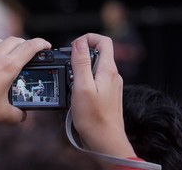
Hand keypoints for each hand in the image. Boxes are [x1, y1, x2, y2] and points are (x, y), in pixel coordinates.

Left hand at [0, 36, 50, 127]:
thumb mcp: (4, 114)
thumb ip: (17, 114)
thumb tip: (21, 115)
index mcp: (8, 67)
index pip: (30, 47)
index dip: (41, 44)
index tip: (45, 45)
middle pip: (14, 41)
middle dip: (23, 44)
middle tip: (26, 51)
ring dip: (2, 43)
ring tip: (4, 51)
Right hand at [70, 33, 135, 157]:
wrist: (106, 143)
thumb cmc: (95, 119)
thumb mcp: (82, 87)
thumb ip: (81, 62)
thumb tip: (79, 42)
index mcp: (108, 69)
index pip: (104, 41)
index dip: (88, 38)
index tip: (74, 47)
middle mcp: (112, 75)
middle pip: (98, 52)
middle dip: (81, 54)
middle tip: (69, 66)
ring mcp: (111, 85)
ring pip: (96, 66)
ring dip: (82, 69)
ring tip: (72, 82)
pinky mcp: (107, 94)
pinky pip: (96, 79)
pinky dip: (85, 80)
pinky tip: (77, 93)